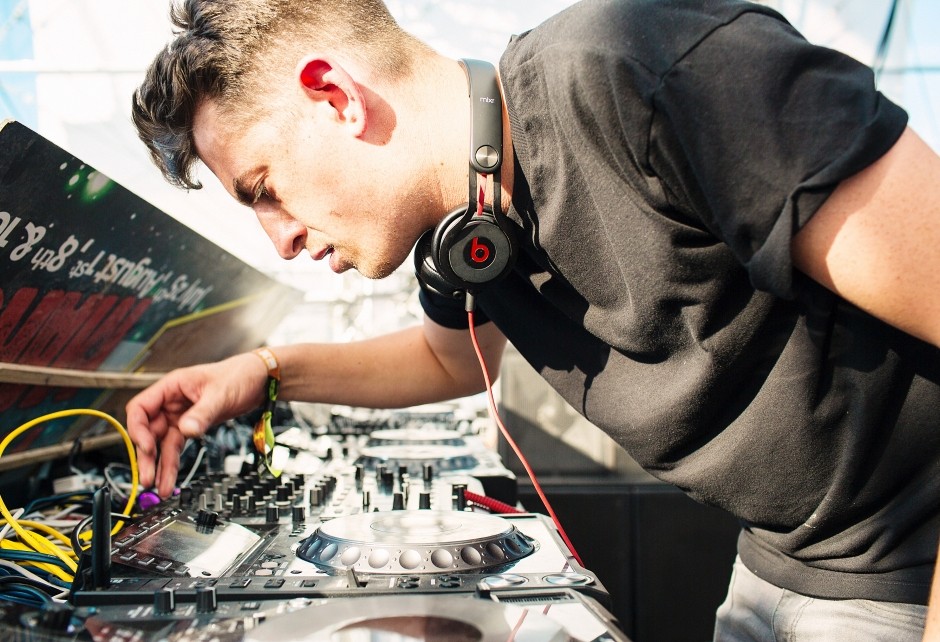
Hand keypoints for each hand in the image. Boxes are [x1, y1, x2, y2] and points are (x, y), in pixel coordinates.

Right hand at [125, 352, 267, 496]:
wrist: (258, 379)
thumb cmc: (238, 375)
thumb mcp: (220, 394)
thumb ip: (202, 413)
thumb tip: (187, 430)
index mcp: (172, 387)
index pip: (140, 408)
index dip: (138, 429)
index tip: (147, 447)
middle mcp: (172, 402)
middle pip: (148, 430)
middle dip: (147, 455)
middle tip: (148, 477)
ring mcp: (180, 415)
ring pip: (162, 443)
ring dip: (159, 465)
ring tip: (159, 487)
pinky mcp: (192, 425)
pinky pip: (177, 446)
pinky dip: (172, 462)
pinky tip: (169, 478)